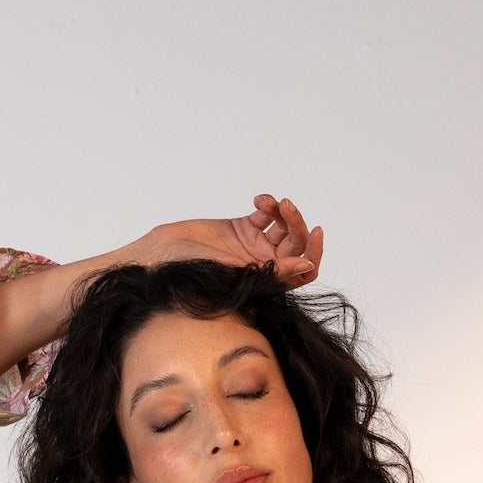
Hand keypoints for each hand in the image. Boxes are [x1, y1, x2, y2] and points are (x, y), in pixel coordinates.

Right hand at [136, 194, 323, 287]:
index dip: (314, 253)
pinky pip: (267, 214)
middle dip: (297, 224)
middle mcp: (266, 265)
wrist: (167, 257)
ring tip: (273, 203)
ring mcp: (256, 245)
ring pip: (285, 227)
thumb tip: (305, 265)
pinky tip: (258, 200)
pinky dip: (268, 204)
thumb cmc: (196, 274)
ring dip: (284, 212)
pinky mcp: (244, 227)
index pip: (304, 270)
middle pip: (297, 244)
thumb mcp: (239, 274)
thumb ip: (274, 272)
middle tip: (287, 208)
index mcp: (269, 282)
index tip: (315, 234)